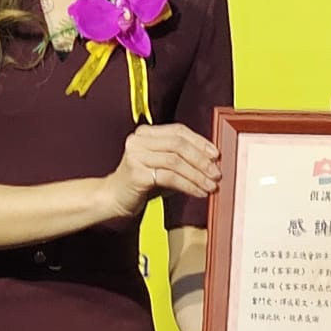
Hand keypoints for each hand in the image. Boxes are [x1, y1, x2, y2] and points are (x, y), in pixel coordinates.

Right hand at [105, 124, 220, 220]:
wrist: (113, 199)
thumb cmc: (142, 182)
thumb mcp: (164, 166)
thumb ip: (182, 159)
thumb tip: (212, 163)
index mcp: (146, 133)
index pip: (178, 131)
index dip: (200, 142)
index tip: (216, 155)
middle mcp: (138, 140)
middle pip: (178, 144)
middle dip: (201, 160)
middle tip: (216, 173)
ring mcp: (135, 155)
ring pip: (175, 161)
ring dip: (197, 175)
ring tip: (210, 186)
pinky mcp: (136, 174)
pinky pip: (169, 177)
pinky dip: (188, 185)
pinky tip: (198, 193)